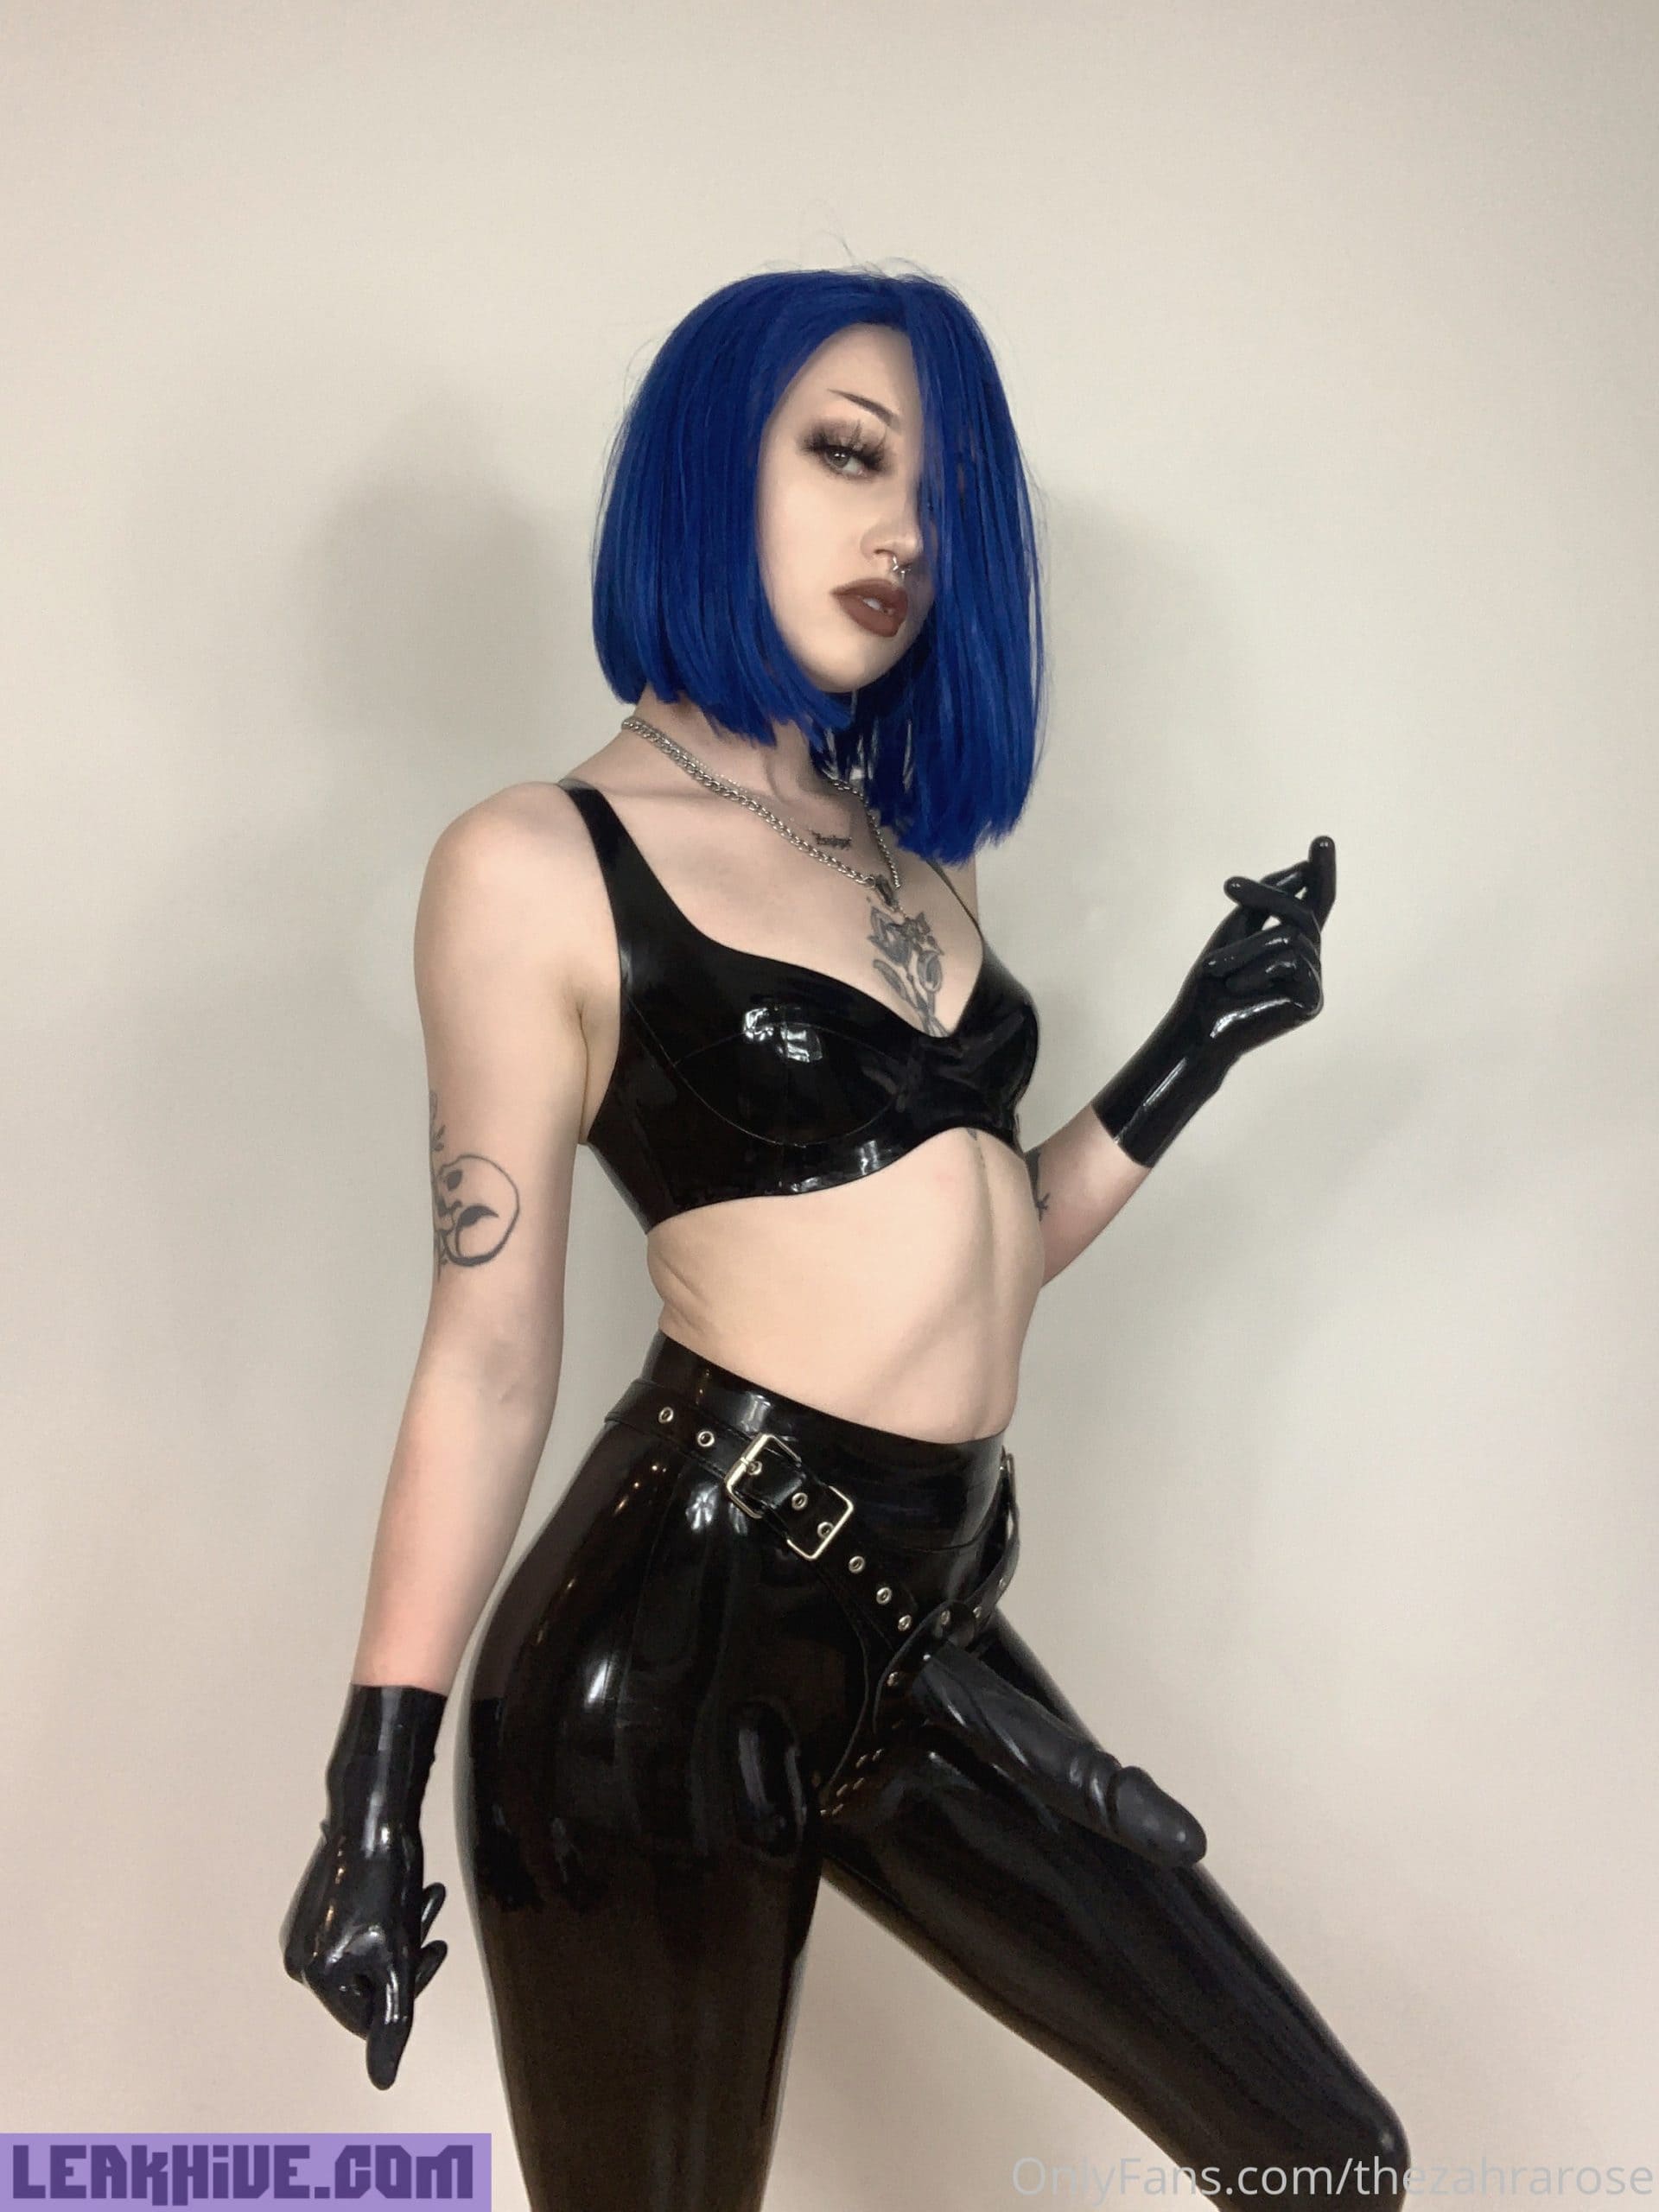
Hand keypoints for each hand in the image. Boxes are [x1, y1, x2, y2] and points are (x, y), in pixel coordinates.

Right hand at [280, 1684, 448, 2089]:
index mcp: (316, 1977)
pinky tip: (407, 1894)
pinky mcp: (315, 1916)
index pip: (370, 2019)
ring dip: (401, 1936)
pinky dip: (384, 1923)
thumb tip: (383, 2081)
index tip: (432, 1949)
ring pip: (367, 1957)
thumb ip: (393, 2021)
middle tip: (426, 1916)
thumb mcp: (399, 1958)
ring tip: (424, 1898)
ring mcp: (305, 1937)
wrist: (372, 1815)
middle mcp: (300, 1962)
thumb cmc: (387, 1882)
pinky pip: (355, 1936)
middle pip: (368, 1986)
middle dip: (406, 1958)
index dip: (407, 1990)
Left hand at [1091, 835, 1335, 1166]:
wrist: (1199, 1028)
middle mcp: (1308, 957)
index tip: (1322, 839)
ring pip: (1290, 937)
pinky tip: (1238, 987)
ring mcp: (1314, 980)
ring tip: (1215, 969)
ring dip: (1245, 948)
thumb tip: (1300, 871)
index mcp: (1292, 940)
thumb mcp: (1237, 928)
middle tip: (1228, 886)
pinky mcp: (1313, 1000)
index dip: (1320, 871)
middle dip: (1266, 895)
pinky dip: (1257, 969)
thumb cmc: (1213, 981)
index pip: (1313, 899)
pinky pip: (1291, 962)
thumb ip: (1268, 899)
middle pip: (1302, 910)